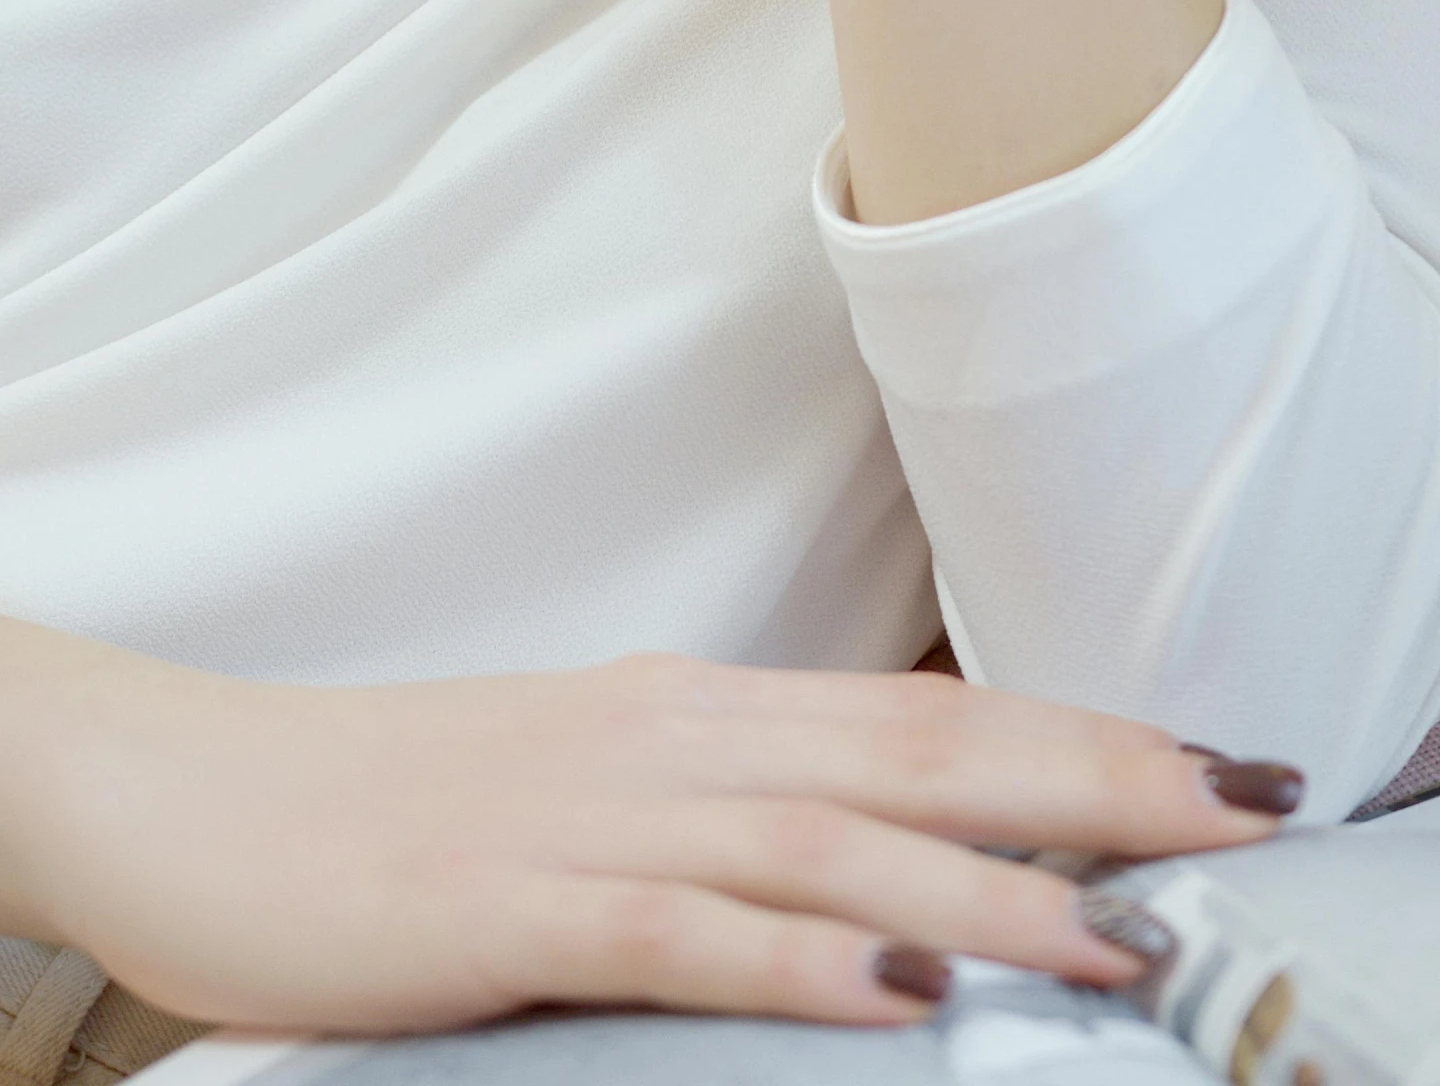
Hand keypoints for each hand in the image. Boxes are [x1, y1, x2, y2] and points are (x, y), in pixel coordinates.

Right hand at [10, 628, 1294, 1033]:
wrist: (202, 790)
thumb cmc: (406, 803)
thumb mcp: (599, 791)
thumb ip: (736, 811)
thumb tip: (884, 848)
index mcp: (698, 711)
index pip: (927, 713)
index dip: (1079, 734)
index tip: (1211, 765)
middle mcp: (671, 737)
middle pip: (915, 754)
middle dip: (1090, 783)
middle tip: (1239, 811)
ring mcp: (591, 814)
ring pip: (824, 842)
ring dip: (980, 888)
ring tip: (1120, 935)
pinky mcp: (508, 903)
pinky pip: (675, 934)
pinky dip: (791, 955)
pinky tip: (884, 982)